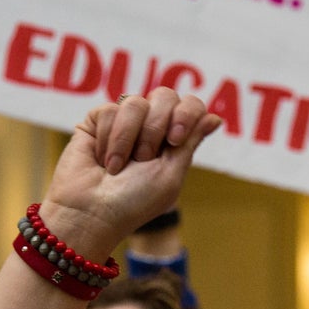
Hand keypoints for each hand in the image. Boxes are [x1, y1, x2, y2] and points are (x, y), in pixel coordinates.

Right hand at [39, 88, 220, 253]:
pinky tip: (102, 159)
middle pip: (165, 96)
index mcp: (173, 141)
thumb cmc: (134, 202)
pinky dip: (107, 139)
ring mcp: (123, 123)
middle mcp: (149, 128)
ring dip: (128, 138)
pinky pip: (108, 110)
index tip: (175, 139)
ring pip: (135, 103)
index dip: (186, 114)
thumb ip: (191, 142)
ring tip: (118, 167)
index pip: (190, 106)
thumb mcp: (171, 175)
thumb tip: (216, 117)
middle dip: (156, 127)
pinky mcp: (96, 122)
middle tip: (144, 158)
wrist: (92, 212)